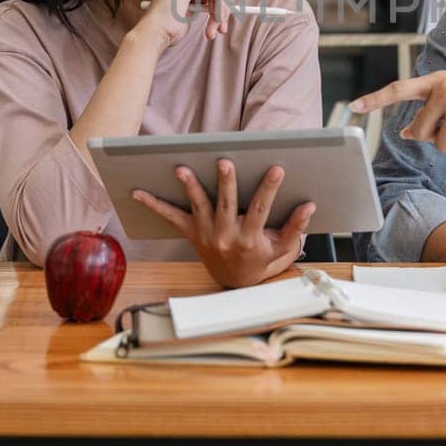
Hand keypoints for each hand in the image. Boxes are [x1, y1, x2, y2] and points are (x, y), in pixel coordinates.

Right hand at [132, 0, 230, 50]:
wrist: (153, 34)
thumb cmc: (167, 30)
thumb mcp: (188, 13)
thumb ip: (201, 3)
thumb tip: (222, 2)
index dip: (217, 5)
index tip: (220, 24)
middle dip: (221, 10)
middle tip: (222, 30)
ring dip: (220, 11)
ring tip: (215, 30)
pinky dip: (220, 5)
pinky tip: (215, 19)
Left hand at [132, 158, 315, 288]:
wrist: (236, 284)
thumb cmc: (261, 260)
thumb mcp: (282, 248)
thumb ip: (296, 227)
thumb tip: (309, 205)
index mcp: (250, 239)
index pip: (261, 209)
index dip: (269, 189)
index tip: (277, 169)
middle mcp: (226, 236)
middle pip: (226, 205)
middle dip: (226, 183)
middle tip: (224, 162)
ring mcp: (206, 234)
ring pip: (198, 207)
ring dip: (189, 187)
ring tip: (181, 169)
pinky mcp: (192, 234)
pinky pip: (171, 218)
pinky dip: (154, 205)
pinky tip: (137, 192)